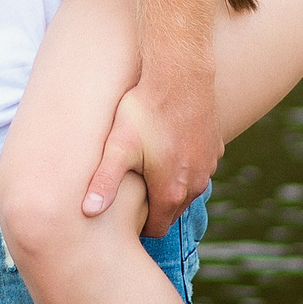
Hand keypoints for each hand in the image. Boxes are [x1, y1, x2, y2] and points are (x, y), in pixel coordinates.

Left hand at [84, 68, 220, 238]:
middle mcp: (195, 185)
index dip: (138, 225)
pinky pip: (197, 169)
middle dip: (153, 209)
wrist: (180, 76)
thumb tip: (88, 212)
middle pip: (172, 211)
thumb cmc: (145, 111)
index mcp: (171, 192)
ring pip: (186, 190)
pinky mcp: (214, 149)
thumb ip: (104, 182)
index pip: (156, 227)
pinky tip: (166, 149)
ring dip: (170, 186)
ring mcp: (208, 167)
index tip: (124, 216)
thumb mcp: (119, 147)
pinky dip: (184, 167)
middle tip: (131, 194)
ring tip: (146, 171)